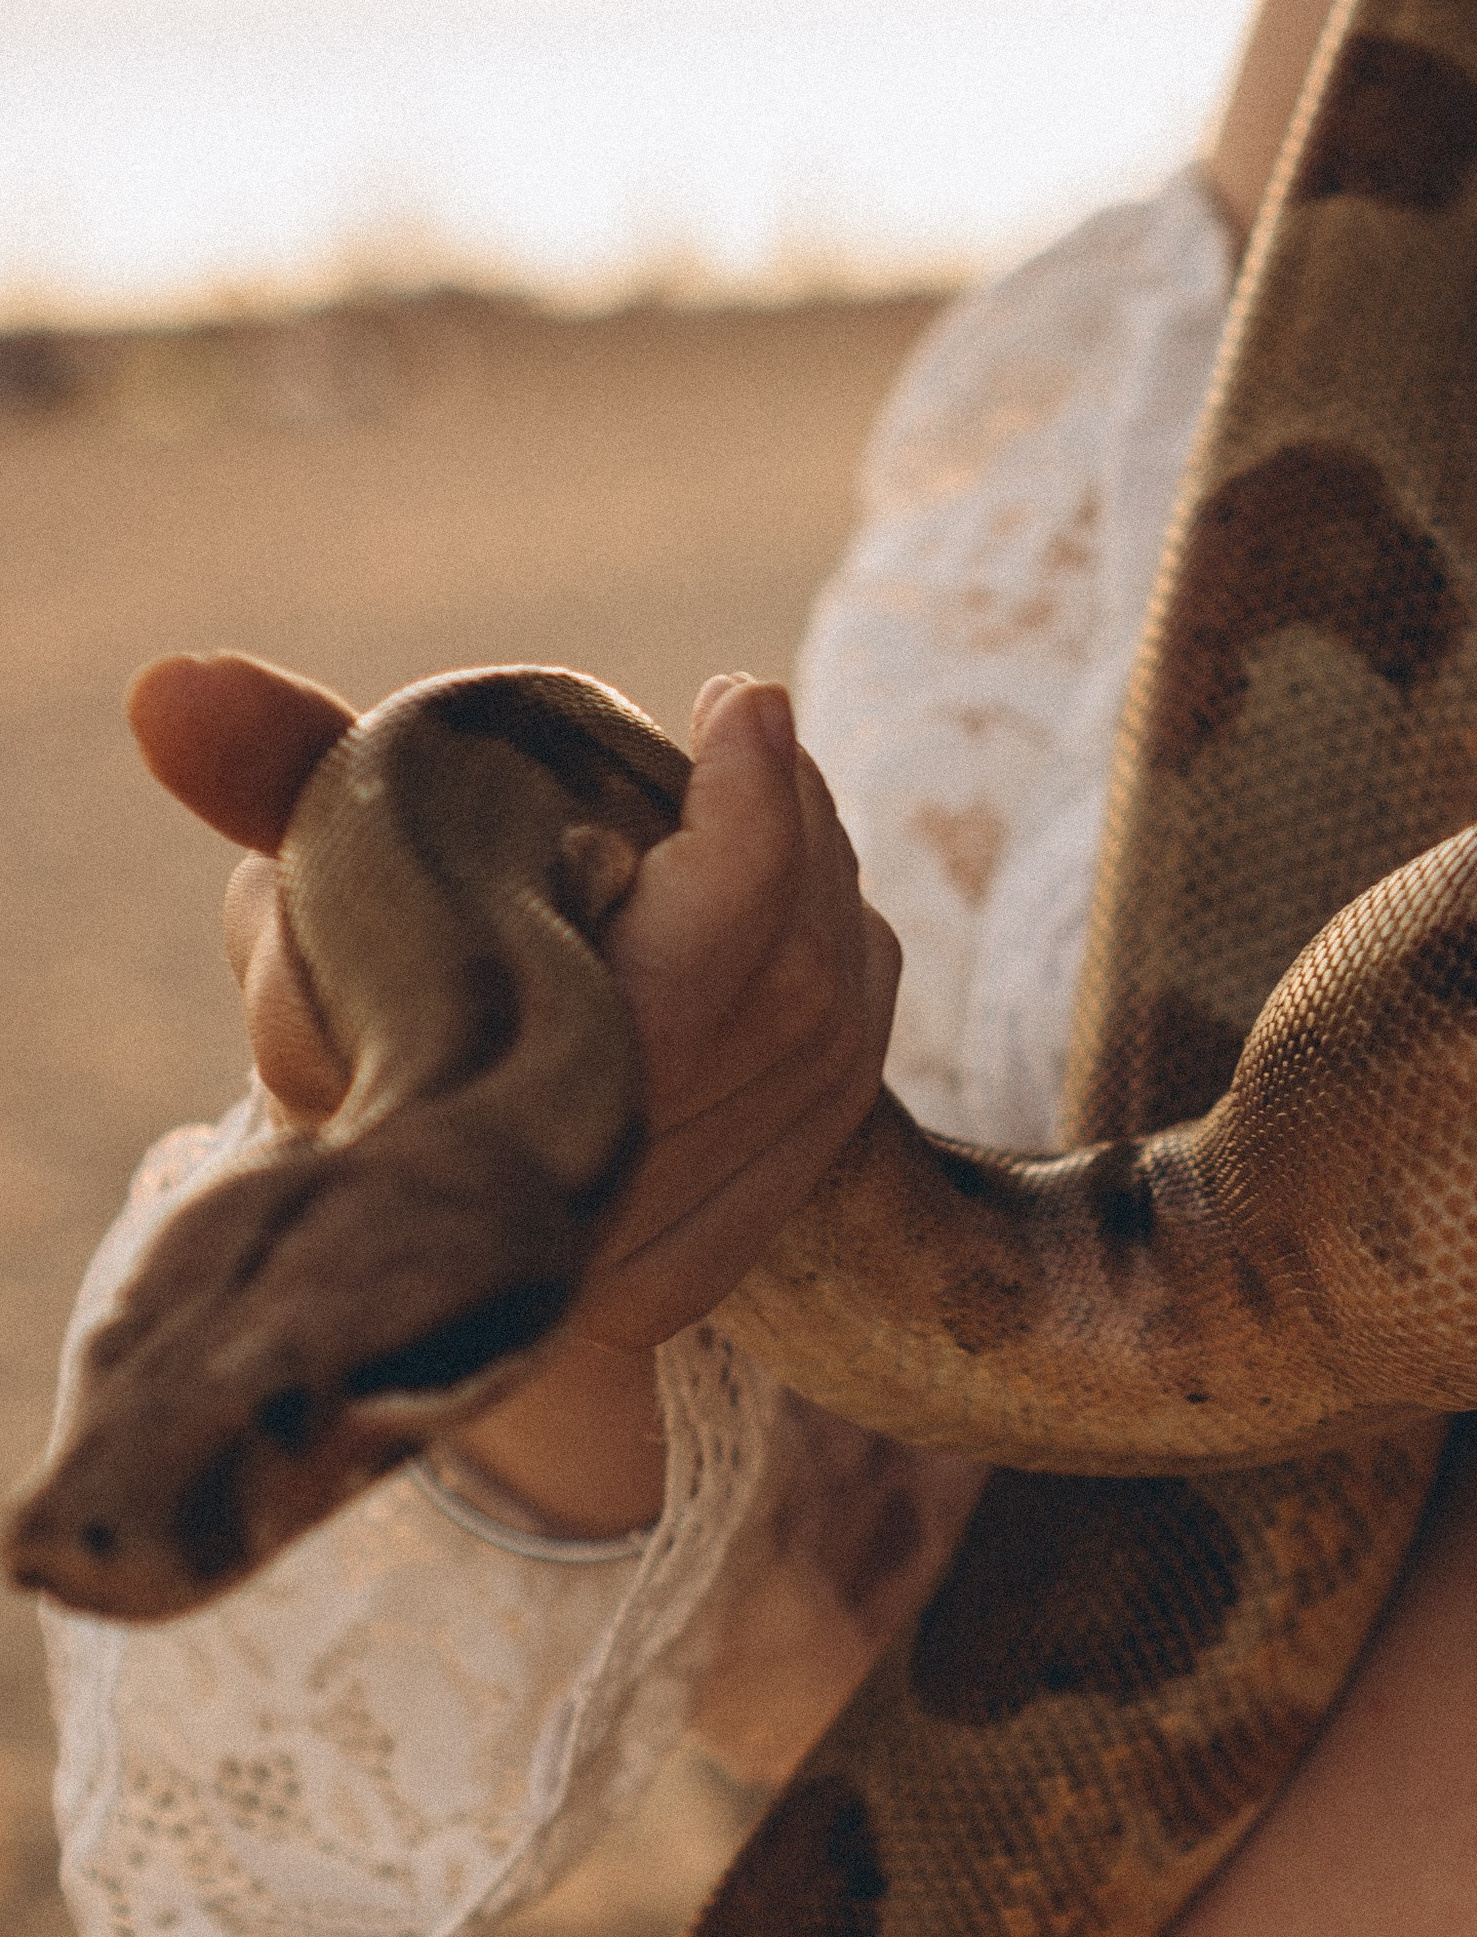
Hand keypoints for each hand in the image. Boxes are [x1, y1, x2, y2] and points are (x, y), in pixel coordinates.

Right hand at [128, 648, 899, 1527]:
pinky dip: (845, 969)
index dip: (744, 835)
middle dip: (790, 838)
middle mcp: (594, 1201)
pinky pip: (845, 1079)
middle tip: (751, 730)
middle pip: (790, 994)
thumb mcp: (308, 885)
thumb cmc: (342, 1003)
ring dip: (824, 889)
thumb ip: (269, 777)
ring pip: (832, 1029)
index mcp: (479, 1121)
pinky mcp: (730, 1248)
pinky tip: (811, 899)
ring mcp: (672, 1242)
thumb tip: (171, 687)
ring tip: (771, 794)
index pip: (683, 982)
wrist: (395, 1202)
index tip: (739, 705)